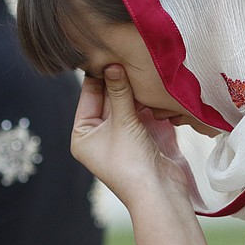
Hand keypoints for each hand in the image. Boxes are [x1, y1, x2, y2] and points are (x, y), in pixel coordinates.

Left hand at [71, 65, 187, 208]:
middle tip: (127, 52)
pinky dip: (147, 100)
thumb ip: (119, 92)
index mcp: (83, 135)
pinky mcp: (143, 137)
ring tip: (141, 63)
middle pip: (108, 97)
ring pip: (127, 103)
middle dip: (119, 79)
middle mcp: (100, 135)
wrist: (161, 194)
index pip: (89, 95)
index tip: (107, 50)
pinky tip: (153, 82)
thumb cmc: (132, 164)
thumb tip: (112, 64)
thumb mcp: (123, 122)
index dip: (99, 74)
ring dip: (135, 88)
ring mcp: (122, 136)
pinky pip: (143, 112)